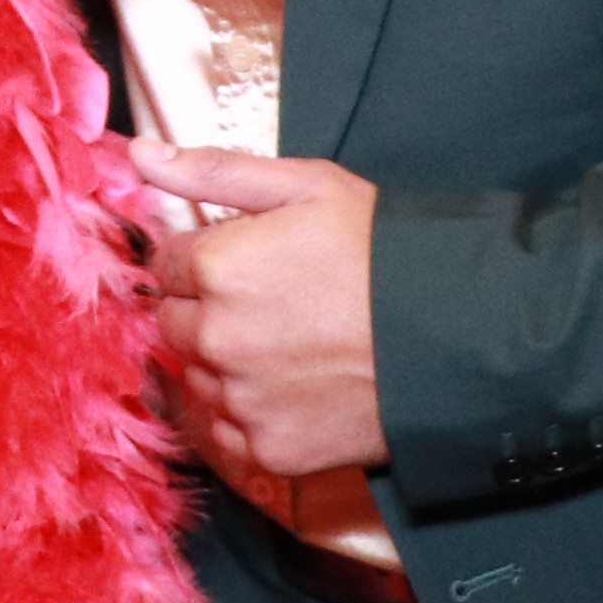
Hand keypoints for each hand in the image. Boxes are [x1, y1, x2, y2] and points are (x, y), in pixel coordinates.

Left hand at [123, 144, 390, 488]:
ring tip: (290, 348)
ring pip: (196, 378)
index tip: (247, 265)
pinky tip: (297, 389)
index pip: (164, 265)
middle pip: (172, 325)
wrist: (462, 337)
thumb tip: (141, 154)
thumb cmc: (386, 253)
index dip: (203, 261)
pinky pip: (228, 429)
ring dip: (224, 364)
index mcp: (215, 267)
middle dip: (205, 312)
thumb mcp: (307, 187)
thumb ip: (214, 171)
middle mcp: (214, 338)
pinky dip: (250, 413)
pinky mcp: (267, 449)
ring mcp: (240, 399)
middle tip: (272, 306)